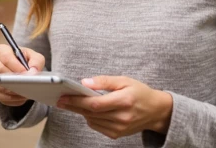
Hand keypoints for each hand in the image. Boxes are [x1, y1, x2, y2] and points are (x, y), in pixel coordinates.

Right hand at [0, 44, 45, 106]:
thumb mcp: (35, 57)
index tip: (25, 73)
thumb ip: (36, 61)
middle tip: (24, 84)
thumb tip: (32, 73)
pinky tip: (21, 97)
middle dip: (11, 77)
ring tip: (25, 92)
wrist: (23, 71)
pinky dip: (11, 99)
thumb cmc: (27, 61)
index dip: (15, 66)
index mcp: (2, 50)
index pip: (5, 56)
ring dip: (11, 90)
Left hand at [57, 76, 172, 139]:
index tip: (64, 96)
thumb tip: (84, 83)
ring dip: (80, 112)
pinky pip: (97, 127)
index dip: (77, 101)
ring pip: (92, 120)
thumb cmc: (140, 92)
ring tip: (71, 103)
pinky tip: (88, 111)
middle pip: (91, 113)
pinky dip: (90, 118)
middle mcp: (122, 117)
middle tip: (60, 100)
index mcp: (124, 101)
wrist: (155, 111)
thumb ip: (104, 81)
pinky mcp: (117, 134)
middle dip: (74, 106)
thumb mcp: (124, 80)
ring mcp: (120, 128)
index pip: (95, 104)